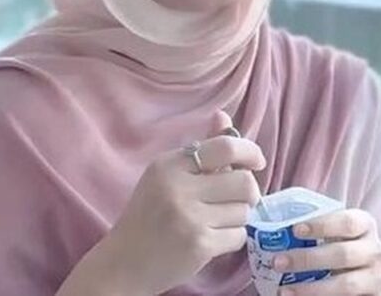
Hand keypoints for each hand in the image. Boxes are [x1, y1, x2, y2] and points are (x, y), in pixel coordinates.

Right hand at [77, 111, 264, 294]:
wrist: (124, 263)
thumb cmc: (149, 215)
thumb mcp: (166, 175)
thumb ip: (200, 148)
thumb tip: (224, 118)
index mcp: (169, 165)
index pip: (225, 147)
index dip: (250, 152)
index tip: (256, 162)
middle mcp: (178, 187)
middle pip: (244, 181)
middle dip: (249, 192)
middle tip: (238, 200)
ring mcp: (189, 218)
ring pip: (243, 211)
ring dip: (237, 218)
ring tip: (215, 222)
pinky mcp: (199, 245)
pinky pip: (238, 236)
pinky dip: (232, 239)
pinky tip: (212, 239)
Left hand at [271, 209, 380, 295]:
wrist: (364, 273)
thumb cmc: (340, 244)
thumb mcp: (334, 232)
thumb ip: (312, 226)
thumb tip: (266, 219)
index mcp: (365, 225)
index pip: (347, 222)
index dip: (322, 225)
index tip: (294, 230)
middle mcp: (375, 250)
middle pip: (342, 254)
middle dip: (307, 259)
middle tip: (277, 262)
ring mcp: (376, 278)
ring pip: (345, 285)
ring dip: (312, 289)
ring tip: (283, 291)